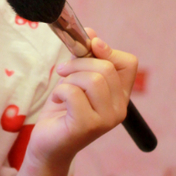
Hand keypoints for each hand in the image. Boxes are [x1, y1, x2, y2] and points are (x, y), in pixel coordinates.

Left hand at [27, 29, 137, 168]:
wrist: (47, 142)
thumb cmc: (62, 109)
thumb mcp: (75, 77)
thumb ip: (85, 57)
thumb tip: (91, 33)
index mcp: (120, 95)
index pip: (129, 62)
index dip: (108, 50)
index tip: (89, 48)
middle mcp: (119, 109)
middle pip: (106, 67)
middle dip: (78, 63)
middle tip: (63, 71)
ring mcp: (106, 120)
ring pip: (93, 79)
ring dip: (69, 78)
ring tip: (61, 89)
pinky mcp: (87, 126)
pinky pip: (73, 93)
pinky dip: (60, 91)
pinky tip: (57, 101)